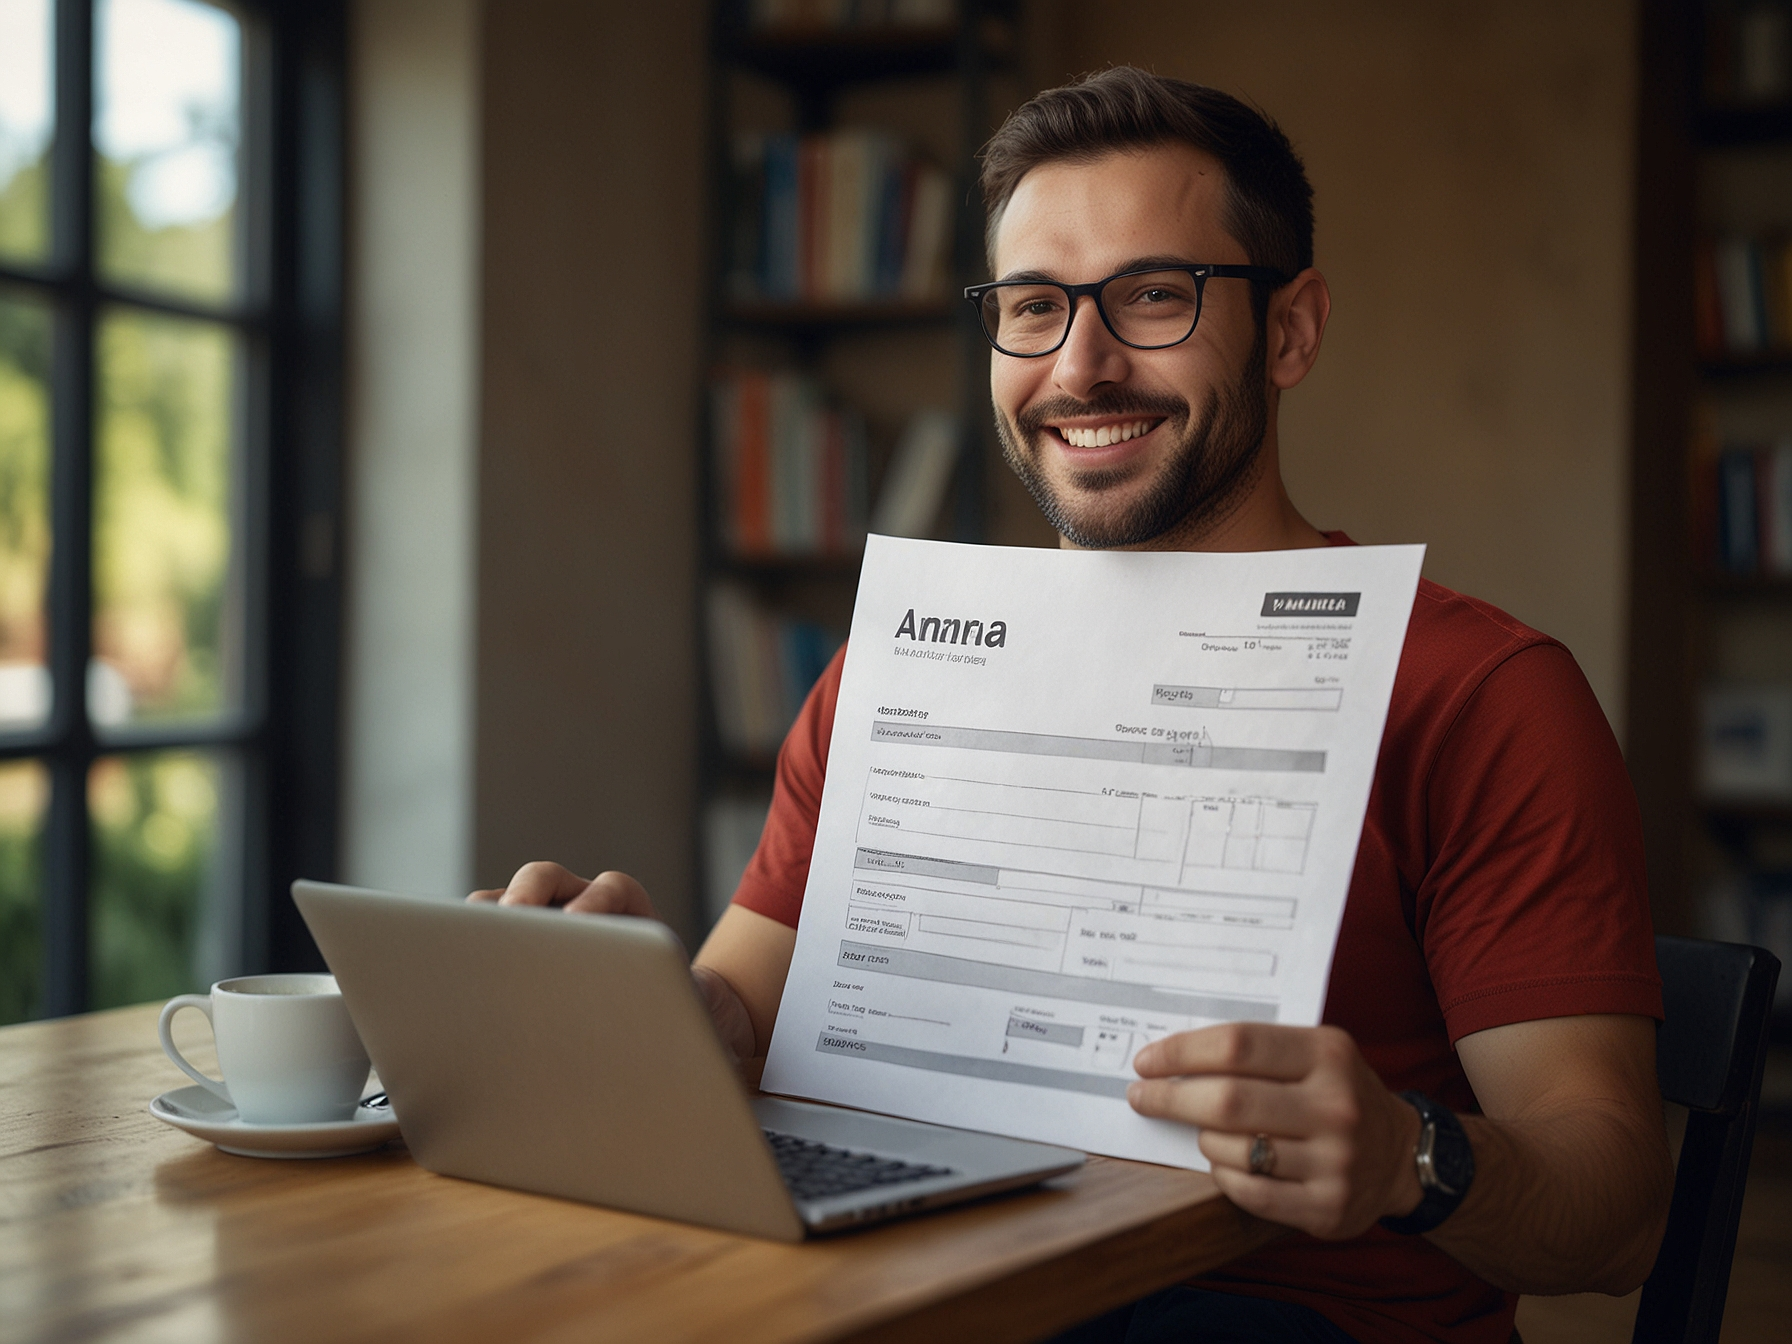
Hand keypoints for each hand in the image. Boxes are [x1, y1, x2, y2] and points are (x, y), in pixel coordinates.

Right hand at [468, 862, 757, 1062]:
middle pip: (545, 878)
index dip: (595, 900)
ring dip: (484, 921)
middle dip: (526, 896)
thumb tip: (688, 997)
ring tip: (467, 948)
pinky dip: (465, 951)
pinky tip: (456, 983)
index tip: (580, 920)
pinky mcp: (509, 953)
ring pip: (501, 903)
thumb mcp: (687, 998)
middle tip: (511, 920)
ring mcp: (538, 925)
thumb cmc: (677, 1011)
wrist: (663, 1032)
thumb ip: (687, 991)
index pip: (611, 888)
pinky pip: (478, 941)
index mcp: (630, 910)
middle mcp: (579, 905)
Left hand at [1127, 1022, 1422, 1238]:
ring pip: (1232, 1148)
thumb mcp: (1315, 1052)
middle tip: (1141, 1097)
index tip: (1147, 1062)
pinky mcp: (1328, 1206)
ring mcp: (1335, 1160)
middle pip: (1227, 1100)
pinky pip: (1246, 1191)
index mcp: (1328, 1054)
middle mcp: (1335, 1106)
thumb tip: (1171, 1056)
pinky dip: (1223, 1174)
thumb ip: (1256, 1050)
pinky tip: (1227, 1162)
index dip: (1181, 1053)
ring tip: (1205, 1131)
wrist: (1400, 1154)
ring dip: (1203, 1139)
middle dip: (1170, 1098)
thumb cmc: (1336, 1093)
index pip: (1237, 1045)